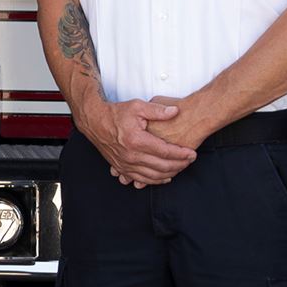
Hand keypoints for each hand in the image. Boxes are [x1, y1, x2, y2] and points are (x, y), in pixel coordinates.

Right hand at [77, 91, 193, 186]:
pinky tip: (165, 178)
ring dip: (170, 174)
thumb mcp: (137, 106)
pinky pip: (141, 180)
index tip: (191, 153)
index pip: (165, 151)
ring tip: (181, 168)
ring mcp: (125, 164)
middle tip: (190, 160)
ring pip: (153, 176)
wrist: (95, 122)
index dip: (181, 154)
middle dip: (180, 165)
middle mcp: (131, 155)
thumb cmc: (115, 113)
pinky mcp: (121, 168)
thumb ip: (157, 110)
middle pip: (162, 166)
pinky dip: (155, 181)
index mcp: (136, 140)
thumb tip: (175, 111)